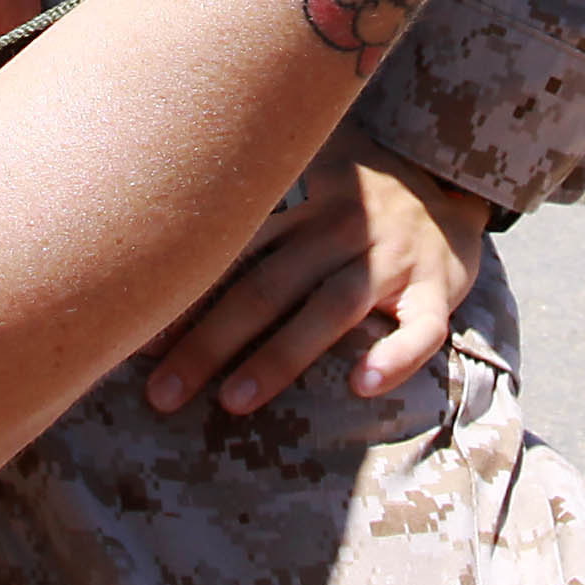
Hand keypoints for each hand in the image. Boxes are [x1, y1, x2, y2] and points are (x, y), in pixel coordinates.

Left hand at [140, 135, 491, 415]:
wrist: (452, 182)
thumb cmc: (360, 200)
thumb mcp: (306, 185)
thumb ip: (251, 218)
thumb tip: (159, 248)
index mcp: (301, 212)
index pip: (231, 257)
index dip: (182, 299)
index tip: (132, 342)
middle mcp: (340, 232)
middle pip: (266, 289)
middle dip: (210, 343)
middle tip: (161, 394)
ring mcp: (391, 261)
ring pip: (331, 308)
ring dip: (281, 355)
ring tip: (234, 402)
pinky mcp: (437, 290)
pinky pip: (421, 327)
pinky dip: (395, 355)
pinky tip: (364, 384)